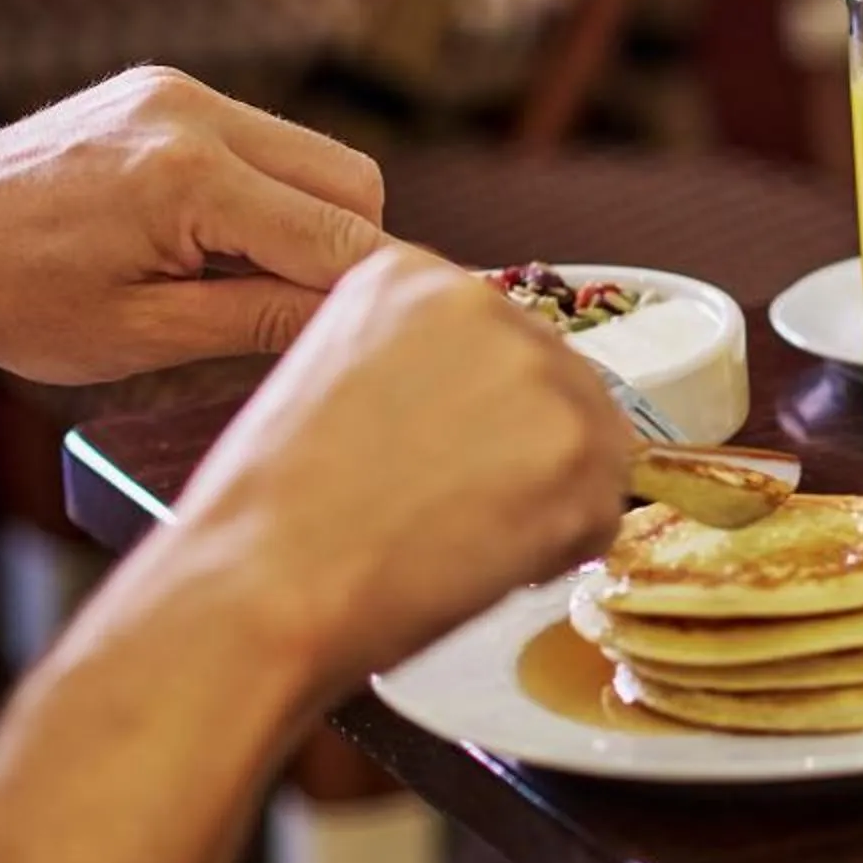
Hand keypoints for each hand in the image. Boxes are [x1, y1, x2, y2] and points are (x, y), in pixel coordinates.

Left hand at [0, 67, 386, 383]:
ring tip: (242, 276)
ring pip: (315, 156)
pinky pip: (263, 140)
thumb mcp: (144, 335)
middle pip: (351, 180)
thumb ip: (264, 321)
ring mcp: (178, 93)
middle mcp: (193, 114)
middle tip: (302, 312)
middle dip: (349, 250)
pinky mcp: (165, 89)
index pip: (339, 236)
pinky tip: (213, 236)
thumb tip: (357, 319)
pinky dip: (265, 191)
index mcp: (188, 178)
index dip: (376, 290)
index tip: (399, 331)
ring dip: (308, 219)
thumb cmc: (8, 298)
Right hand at [160, 244, 632, 694]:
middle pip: (557, 384)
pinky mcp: (581, 451)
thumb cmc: (273, 509)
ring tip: (460, 535)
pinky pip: (601, 511)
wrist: (260, 584)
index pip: (499, 336)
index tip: (452, 448)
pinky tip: (484, 562)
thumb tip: (484, 404)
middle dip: (524, 450)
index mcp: (415, 278)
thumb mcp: (331, 377)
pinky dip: (560, 550)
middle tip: (455, 505)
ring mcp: (543, 375)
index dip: (484, 409)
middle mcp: (488, 305)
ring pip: (591, 444)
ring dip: (548, 500)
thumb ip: (418, 363)